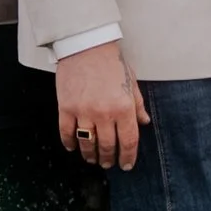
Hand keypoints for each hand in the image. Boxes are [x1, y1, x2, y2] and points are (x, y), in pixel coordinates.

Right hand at [56, 42, 147, 169]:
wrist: (86, 45)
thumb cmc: (110, 62)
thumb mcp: (131, 82)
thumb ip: (138, 105)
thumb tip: (144, 122)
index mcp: (124, 107)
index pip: (128, 141)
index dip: (128, 157)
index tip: (126, 164)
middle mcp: (104, 113)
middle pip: (107, 146)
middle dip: (109, 159)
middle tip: (108, 163)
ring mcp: (83, 112)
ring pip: (87, 144)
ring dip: (90, 155)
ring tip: (92, 159)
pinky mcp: (66, 108)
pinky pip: (66, 133)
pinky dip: (70, 143)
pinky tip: (73, 147)